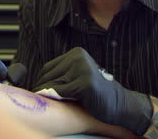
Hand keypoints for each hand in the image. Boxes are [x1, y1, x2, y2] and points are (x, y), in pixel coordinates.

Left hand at [33, 47, 152, 135]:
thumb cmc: (96, 93)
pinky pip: (61, 92)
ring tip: (42, 100)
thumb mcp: (78, 76)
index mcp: (77, 53)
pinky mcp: (85, 83)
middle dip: (41, 87)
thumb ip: (62, 74)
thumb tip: (37, 83)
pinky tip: (53, 102)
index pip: (48, 67)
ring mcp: (82, 69)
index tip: (36, 90)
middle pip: (49, 74)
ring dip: (46, 93)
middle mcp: (79, 58)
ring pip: (53, 83)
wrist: (121, 104)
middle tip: (37, 97)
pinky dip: (55, 98)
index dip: (41, 80)